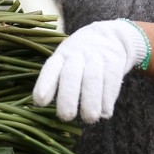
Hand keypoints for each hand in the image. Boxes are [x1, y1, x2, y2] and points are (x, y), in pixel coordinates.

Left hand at [33, 19, 147, 122]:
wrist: (111, 36)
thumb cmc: (81, 58)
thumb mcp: (67, 61)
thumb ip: (59, 81)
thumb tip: (49, 107)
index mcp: (62, 56)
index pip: (51, 68)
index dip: (45, 84)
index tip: (39, 102)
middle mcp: (77, 55)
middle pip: (71, 75)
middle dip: (67, 97)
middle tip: (66, 116)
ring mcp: (96, 57)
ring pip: (92, 79)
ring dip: (91, 101)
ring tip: (89, 118)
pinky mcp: (114, 62)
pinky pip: (110, 81)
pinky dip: (108, 99)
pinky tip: (105, 112)